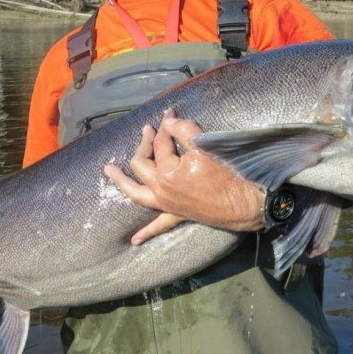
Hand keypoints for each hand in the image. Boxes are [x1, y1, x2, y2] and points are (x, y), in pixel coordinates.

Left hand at [105, 110, 264, 244]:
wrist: (244, 203)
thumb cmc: (227, 174)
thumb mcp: (206, 146)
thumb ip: (184, 130)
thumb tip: (168, 121)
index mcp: (167, 172)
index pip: (160, 143)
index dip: (164, 126)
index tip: (169, 113)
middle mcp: (161, 190)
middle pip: (142, 163)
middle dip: (144, 144)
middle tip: (148, 130)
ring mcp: (167, 205)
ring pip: (137, 193)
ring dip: (121, 182)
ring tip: (108, 171)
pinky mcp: (178, 215)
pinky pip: (159, 225)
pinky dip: (146, 232)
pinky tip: (134, 240)